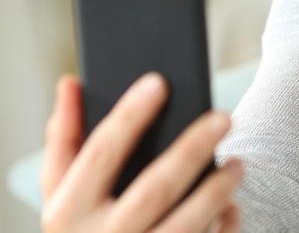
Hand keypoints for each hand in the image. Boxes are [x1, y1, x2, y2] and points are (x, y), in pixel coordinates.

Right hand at [40, 73, 243, 232]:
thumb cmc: (80, 231)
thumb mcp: (60, 195)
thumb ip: (64, 142)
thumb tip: (70, 82)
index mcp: (68, 211)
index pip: (99, 154)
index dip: (128, 116)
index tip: (158, 82)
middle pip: (153, 188)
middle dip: (191, 150)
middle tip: (223, 117)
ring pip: (184, 224)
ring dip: (216, 191)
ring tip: (238, 164)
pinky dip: (223, 228)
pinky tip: (233, 207)